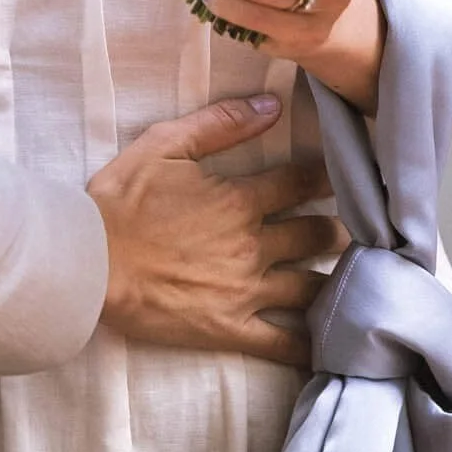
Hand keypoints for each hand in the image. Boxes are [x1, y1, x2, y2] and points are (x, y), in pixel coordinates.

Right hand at [88, 92, 341, 369]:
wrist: (87, 264)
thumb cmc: (120, 202)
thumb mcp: (163, 146)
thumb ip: (220, 123)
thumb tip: (272, 105)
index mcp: (239, 200)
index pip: (302, 183)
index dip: (330, 177)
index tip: (353, 175)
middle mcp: (253, 246)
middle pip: (318, 236)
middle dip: (342, 230)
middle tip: (364, 229)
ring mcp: (245, 291)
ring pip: (312, 288)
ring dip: (338, 282)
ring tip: (361, 279)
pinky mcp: (231, 329)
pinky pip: (283, 343)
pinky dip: (312, 346)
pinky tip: (334, 345)